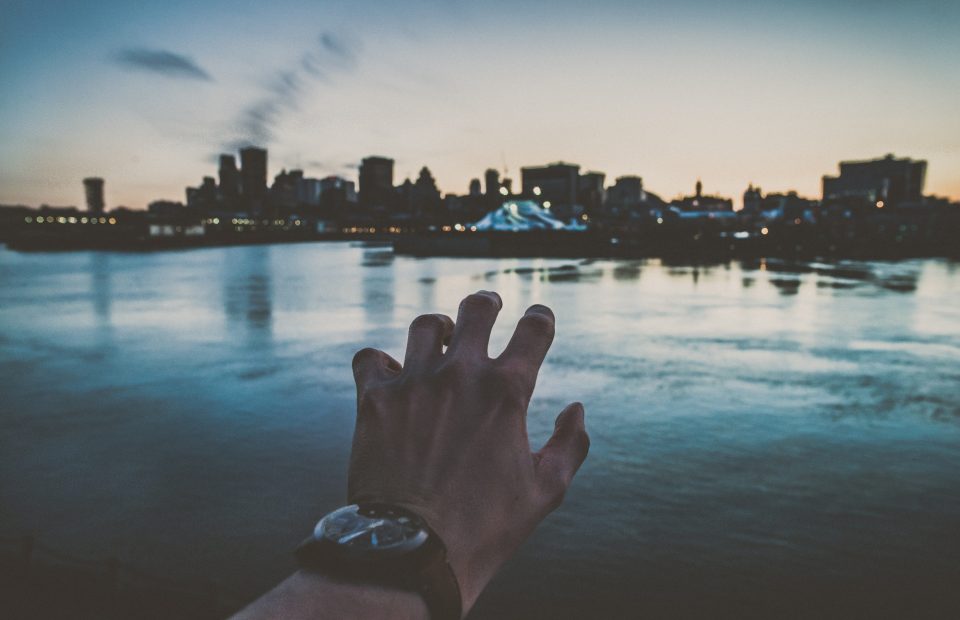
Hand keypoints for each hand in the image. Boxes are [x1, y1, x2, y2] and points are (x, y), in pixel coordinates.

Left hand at [349, 291, 589, 612]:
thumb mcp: (545, 491)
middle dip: (487, 302)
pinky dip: (380, 362)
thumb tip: (576, 409)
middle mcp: (459, 374)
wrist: (412, 551)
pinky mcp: (374, 400)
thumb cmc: (485, 527)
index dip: (541, 318)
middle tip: (489, 305)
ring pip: (424, 326)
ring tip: (440, 339)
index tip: (539, 318)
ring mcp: (413, 383)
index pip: (534, 329)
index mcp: (506, 391)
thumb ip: (570, 444)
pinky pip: (370, 357)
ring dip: (438, 329)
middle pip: (476, 309)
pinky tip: (389, 374)